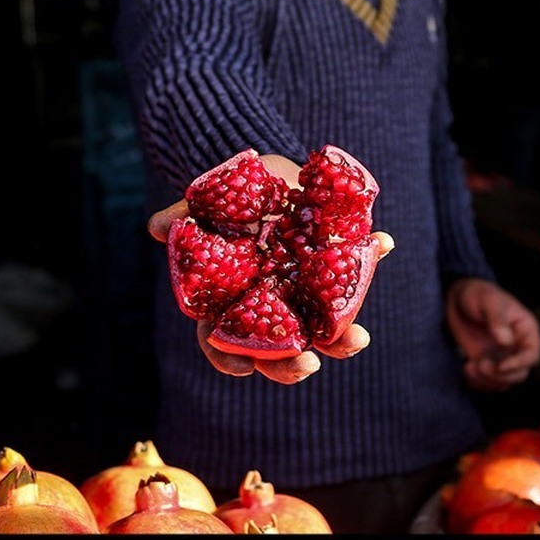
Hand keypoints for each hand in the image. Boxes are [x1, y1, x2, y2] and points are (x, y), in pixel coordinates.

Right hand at [147, 153, 371, 383]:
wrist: (266, 172)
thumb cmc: (228, 199)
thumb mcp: (206, 205)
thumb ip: (185, 218)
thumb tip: (158, 228)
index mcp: (233, 302)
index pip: (225, 343)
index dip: (231, 360)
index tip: (244, 368)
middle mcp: (271, 307)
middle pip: (278, 351)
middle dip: (292, 365)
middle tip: (308, 363)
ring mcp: (306, 292)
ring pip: (323, 330)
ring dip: (342, 339)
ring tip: (357, 338)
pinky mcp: (336, 266)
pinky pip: (354, 268)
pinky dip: (370, 255)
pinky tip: (381, 242)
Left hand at [445, 278, 539, 391]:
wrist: (458, 299)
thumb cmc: (478, 294)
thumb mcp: (488, 300)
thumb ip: (497, 318)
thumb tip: (506, 341)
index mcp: (526, 330)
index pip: (532, 355)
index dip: (519, 364)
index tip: (500, 366)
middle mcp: (518, 347)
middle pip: (520, 374)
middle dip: (500, 375)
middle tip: (480, 364)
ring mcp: (503, 357)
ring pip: (504, 382)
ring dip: (487, 381)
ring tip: (469, 367)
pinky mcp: (487, 364)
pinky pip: (489, 383)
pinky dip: (478, 382)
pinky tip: (466, 369)